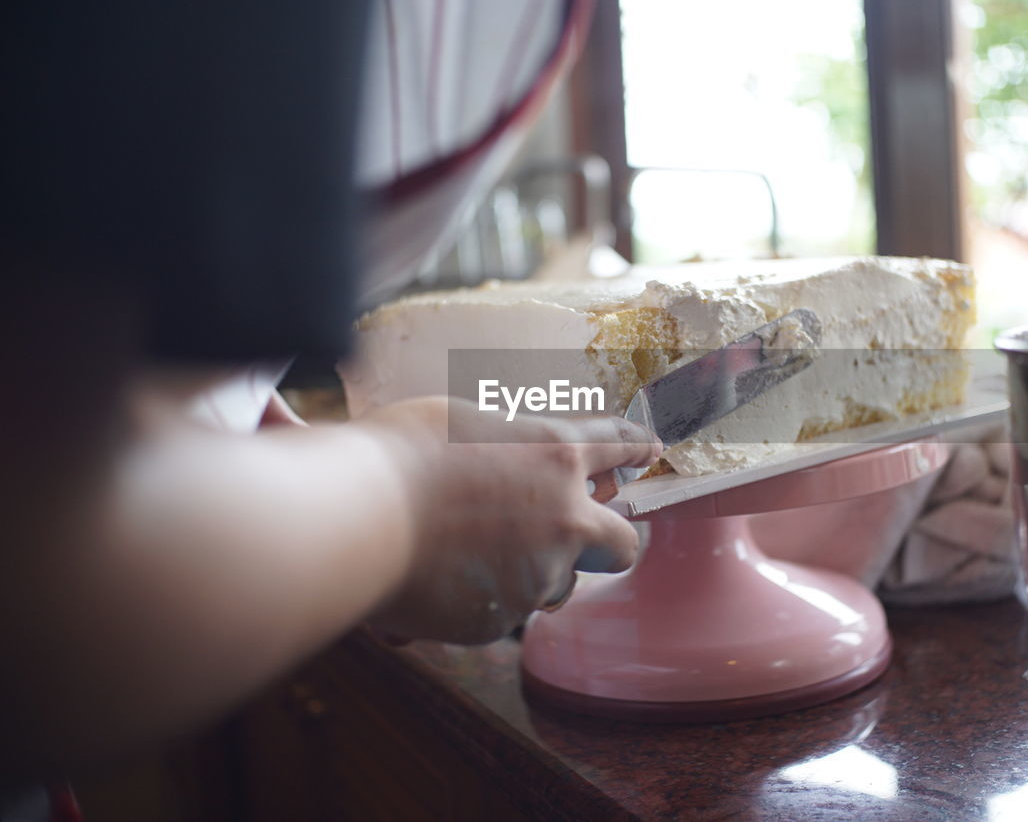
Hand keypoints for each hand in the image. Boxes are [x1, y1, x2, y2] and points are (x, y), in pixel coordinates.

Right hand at [359, 397, 659, 643]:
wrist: (361, 515)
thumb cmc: (396, 455)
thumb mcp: (459, 424)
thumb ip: (499, 448)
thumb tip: (499, 460)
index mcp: (554, 455)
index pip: (614, 446)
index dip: (634, 448)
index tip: (651, 448)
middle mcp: (563, 517)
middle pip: (621, 543)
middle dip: (610, 542)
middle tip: (584, 537)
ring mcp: (537, 574)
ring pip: (555, 586)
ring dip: (531, 574)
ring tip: (474, 555)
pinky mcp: (501, 618)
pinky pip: (500, 612)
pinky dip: (475, 598)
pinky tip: (433, 579)